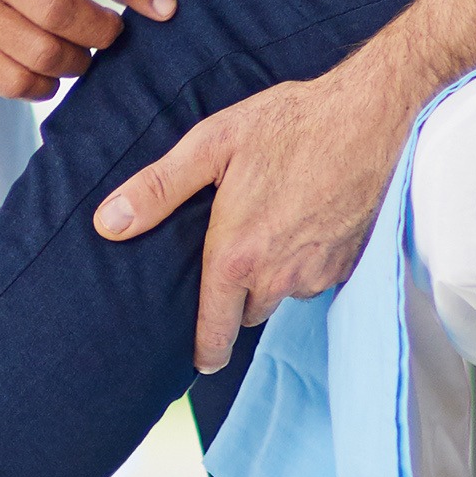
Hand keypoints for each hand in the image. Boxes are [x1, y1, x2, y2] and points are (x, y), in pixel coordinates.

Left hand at [90, 59, 426, 370]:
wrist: (368, 117)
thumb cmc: (288, 125)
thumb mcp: (211, 144)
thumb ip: (157, 189)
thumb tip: (108, 224)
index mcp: (237, 257)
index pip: (215, 332)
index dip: (204, 351)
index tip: (198, 360)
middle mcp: (279, 277)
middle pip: (247, 312)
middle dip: (235, 294)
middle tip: (230, 253)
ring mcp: (318, 273)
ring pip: (282, 293)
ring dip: (271, 276)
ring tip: (266, 225)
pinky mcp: (348, 263)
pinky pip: (315, 276)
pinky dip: (304, 260)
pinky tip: (301, 218)